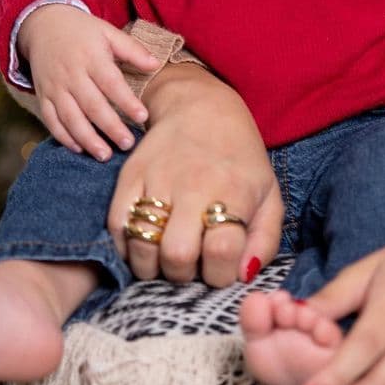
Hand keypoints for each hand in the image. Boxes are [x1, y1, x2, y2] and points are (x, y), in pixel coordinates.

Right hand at [18, 4, 157, 158]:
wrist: (42, 25)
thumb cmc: (82, 31)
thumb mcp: (107, 32)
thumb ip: (132, 49)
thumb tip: (156, 64)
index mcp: (91, 57)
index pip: (111, 83)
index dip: (126, 101)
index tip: (143, 117)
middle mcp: (71, 74)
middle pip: (91, 105)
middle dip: (110, 127)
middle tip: (128, 144)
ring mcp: (55, 87)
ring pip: (70, 117)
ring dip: (87, 139)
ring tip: (105, 155)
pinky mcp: (43, 96)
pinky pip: (51, 120)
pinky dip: (63, 137)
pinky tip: (79, 149)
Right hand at [107, 62, 283, 287]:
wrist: (201, 108)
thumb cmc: (240, 159)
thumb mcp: (268, 195)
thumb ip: (265, 240)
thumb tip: (243, 276)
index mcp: (234, 191)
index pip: (221, 252)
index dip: (219, 275)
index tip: (218, 270)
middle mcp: (194, 186)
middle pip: (178, 255)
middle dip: (183, 275)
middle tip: (190, 264)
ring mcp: (157, 180)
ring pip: (143, 246)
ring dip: (152, 267)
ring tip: (165, 259)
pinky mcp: (129, 176)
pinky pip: (116, 226)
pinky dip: (125, 248)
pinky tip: (142, 246)